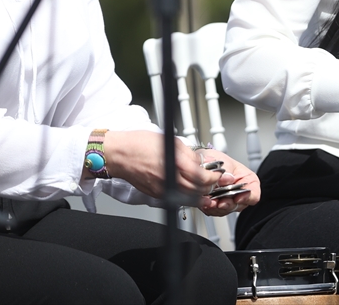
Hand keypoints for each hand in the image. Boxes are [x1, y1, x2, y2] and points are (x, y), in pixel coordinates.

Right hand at [101, 131, 220, 202]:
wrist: (119, 154)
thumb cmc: (140, 143)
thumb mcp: (171, 141)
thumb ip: (188, 154)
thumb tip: (200, 162)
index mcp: (176, 163)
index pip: (203, 177)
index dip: (214, 176)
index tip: (218, 173)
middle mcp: (169, 179)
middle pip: (198, 190)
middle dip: (210, 186)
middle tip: (215, 180)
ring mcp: (162, 189)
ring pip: (189, 197)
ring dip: (200, 193)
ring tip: (205, 187)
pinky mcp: (156, 194)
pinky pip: (176, 198)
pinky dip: (186, 196)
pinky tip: (189, 190)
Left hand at [194, 149, 259, 215]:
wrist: (204, 162)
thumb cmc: (219, 161)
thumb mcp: (224, 161)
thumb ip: (226, 171)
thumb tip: (227, 179)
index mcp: (248, 180)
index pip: (254, 194)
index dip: (247, 197)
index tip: (237, 198)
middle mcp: (240, 192)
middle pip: (239, 205)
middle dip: (229, 204)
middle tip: (221, 202)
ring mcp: (229, 200)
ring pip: (226, 210)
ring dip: (218, 208)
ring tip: (211, 203)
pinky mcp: (217, 205)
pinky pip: (215, 211)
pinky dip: (210, 208)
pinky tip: (206, 203)